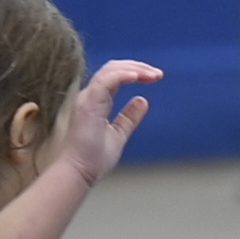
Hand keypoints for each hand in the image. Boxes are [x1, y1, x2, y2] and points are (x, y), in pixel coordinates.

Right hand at [59, 61, 158, 184]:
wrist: (81, 171)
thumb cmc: (95, 157)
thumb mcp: (120, 133)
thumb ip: (129, 117)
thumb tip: (143, 100)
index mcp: (97, 101)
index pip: (115, 76)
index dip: (135, 72)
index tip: (155, 77)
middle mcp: (91, 96)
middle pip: (113, 68)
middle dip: (138, 67)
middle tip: (158, 74)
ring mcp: (88, 98)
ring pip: (110, 71)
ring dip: (134, 69)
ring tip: (153, 75)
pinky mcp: (88, 104)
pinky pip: (106, 81)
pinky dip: (123, 76)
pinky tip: (138, 77)